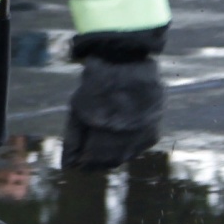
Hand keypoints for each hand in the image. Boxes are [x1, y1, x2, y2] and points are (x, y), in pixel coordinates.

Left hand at [63, 55, 163, 170]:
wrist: (128, 58)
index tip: (78, 164)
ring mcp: (145, 131)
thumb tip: (68, 166)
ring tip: (103, 146)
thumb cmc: (97, 82)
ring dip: (114, 154)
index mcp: (105, 129)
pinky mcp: (156, 127)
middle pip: (112, 160)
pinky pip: (140, 145)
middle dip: (98, 161)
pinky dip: (129, 145)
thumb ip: (73, 139)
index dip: (85, 164)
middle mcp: (128, 134)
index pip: (94, 160)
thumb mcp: (77, 107)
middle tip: (89, 158)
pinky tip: (120, 136)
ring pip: (128, 154)